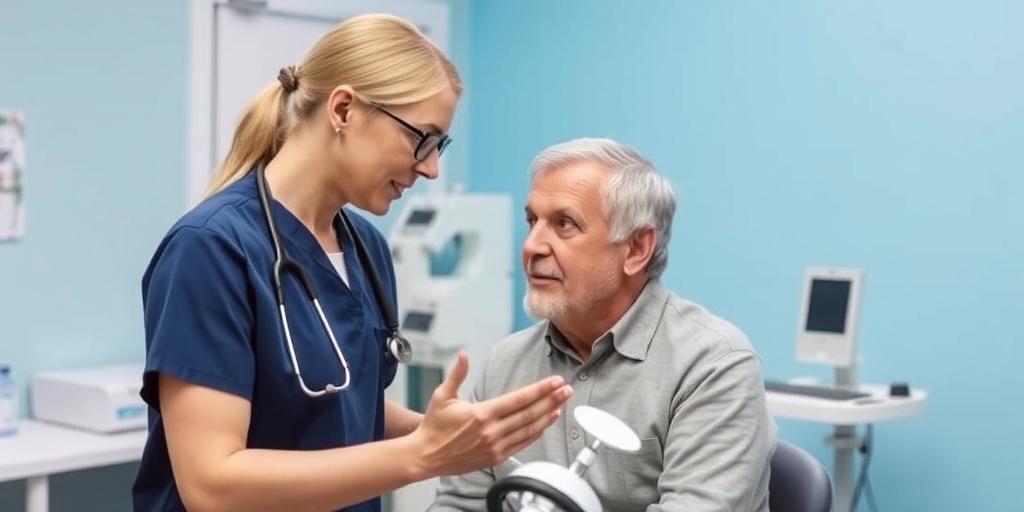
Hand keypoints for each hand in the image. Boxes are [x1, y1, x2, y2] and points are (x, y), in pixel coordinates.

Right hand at [408, 352, 572, 476]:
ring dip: (548, 415)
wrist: (425, 456)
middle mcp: (491, 431)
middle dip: (551, 400)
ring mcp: (495, 446)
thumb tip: (464, 355)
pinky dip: (537, 432)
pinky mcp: (496, 457)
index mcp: (481, 414)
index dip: (540, 389)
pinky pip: (522, 443)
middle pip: (529, 413)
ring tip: (562, 404)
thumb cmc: (434, 427)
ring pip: (529, 429)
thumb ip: (457, 374)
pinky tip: (546, 422)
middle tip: (566, 389)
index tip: (555, 381)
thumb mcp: (442, 396)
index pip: (518, 399)